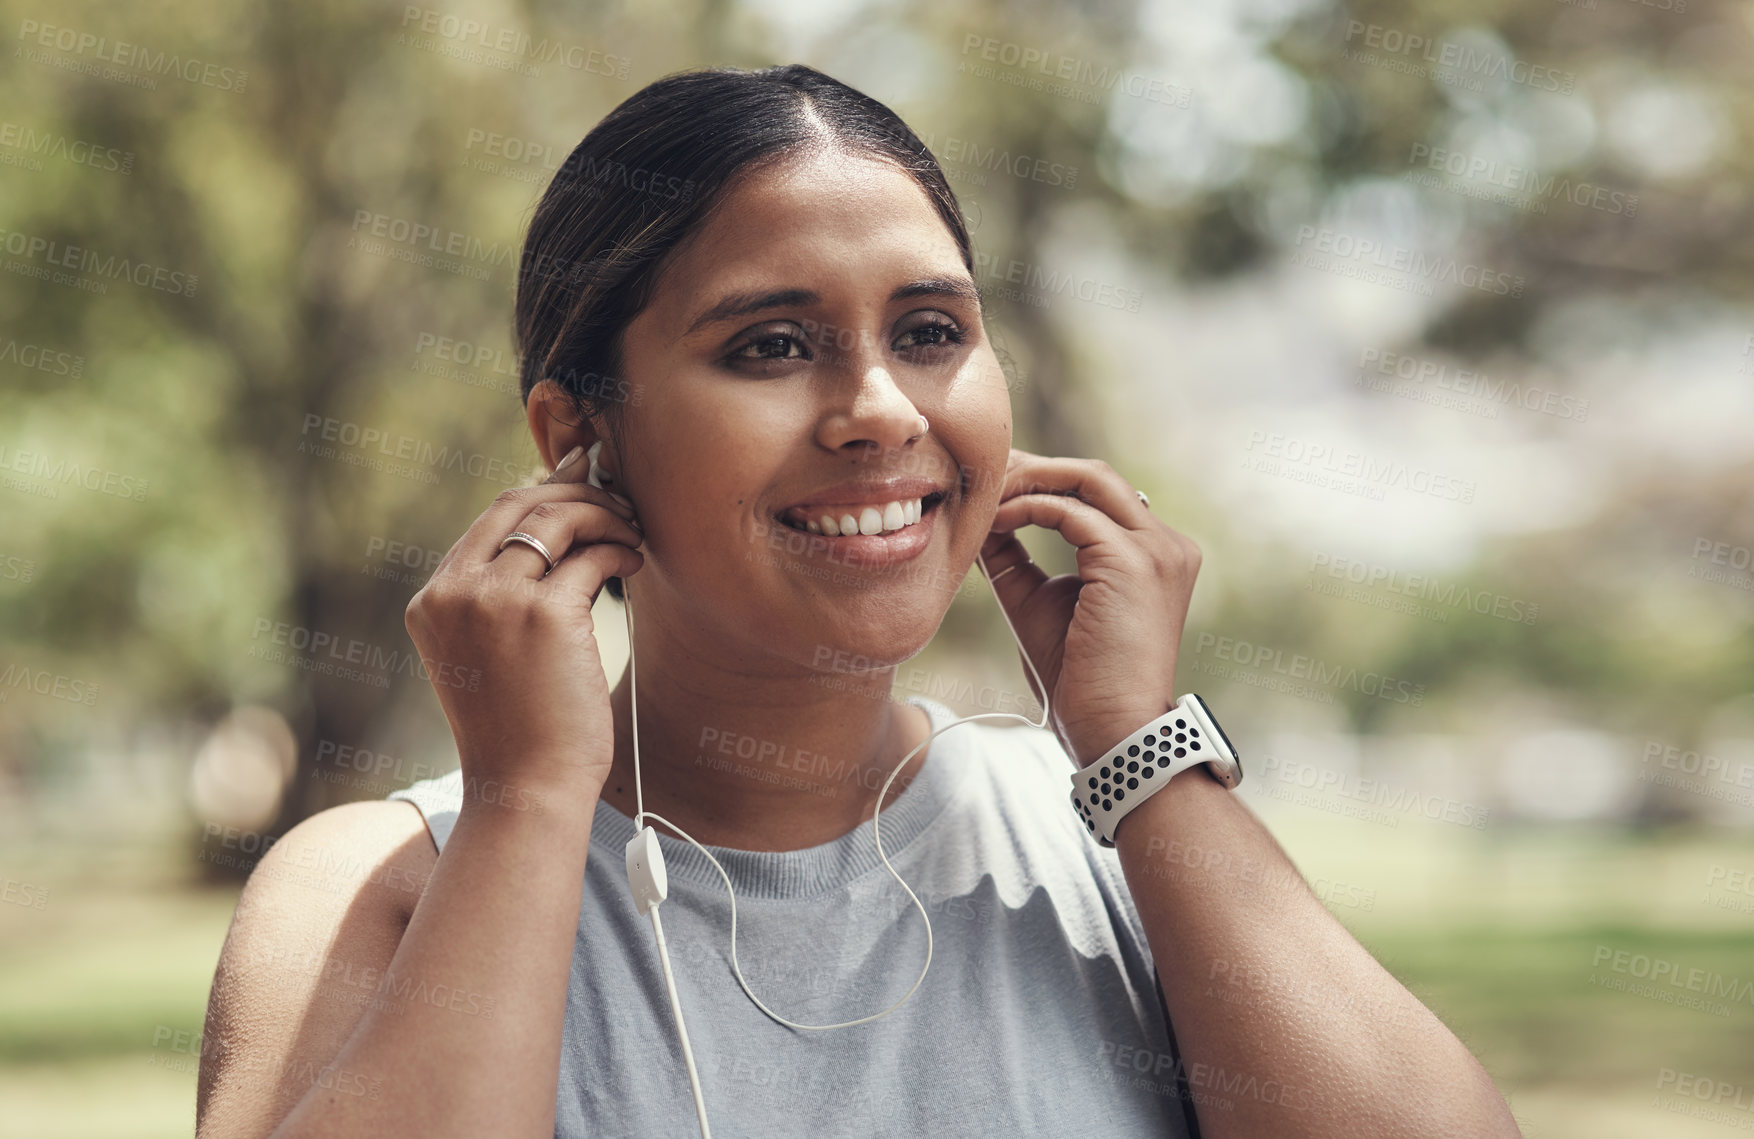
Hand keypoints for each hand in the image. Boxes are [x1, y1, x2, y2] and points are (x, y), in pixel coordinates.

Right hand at [403, 444, 644, 810]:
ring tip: (631, 534)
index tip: (581, 476)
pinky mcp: (545, 614)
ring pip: (559, 521)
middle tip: (618, 501)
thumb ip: (496, 597)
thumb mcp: (486, 654)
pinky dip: (619, 550)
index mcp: (432, 601)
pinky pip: (593, 556)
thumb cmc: (519, 728)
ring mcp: (496, 599)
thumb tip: (550, 527)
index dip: (542, 491)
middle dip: (577, 492)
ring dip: (605, 517)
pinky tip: (633, 562)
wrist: (525, 789)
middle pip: (520, 505)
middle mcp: (455, 592)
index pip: (491, 519)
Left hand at [979, 449, 1199, 765]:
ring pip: (1086, 480)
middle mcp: (1166, 544)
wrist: (1111, 730)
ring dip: (1028, 481)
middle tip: (983, 476)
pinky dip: (1026, 508)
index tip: (994, 486)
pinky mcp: (1134, 561)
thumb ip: (1014, 555)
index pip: (1098, 494)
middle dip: (1034, 469)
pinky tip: (994, 523)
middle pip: (1095, 476)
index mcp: (1155, 554)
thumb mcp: (1037, 600)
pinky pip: (1068, 510)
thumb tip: (978, 517)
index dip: (1043, 482)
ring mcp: (1157, 549)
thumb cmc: (1078, 678)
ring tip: (984, 495)